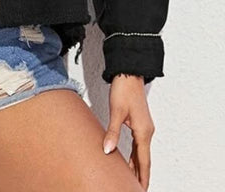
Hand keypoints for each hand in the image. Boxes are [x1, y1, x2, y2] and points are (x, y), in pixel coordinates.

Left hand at [103, 74, 154, 190]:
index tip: (140, 188)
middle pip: (144, 159)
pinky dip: (135, 154)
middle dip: (141, 174)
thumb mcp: (116, 111)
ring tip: (131, 178)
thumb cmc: (124, 90)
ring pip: (141, 152)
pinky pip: (138, 144)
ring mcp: (144, 127)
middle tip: (135, 187)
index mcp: (143, 131)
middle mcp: (147, 131)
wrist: (128, 74)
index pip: (143, 160)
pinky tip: (130, 159)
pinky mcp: (139, 122)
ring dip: (137, 165)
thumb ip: (112, 132)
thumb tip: (108, 150)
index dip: (142, 176)